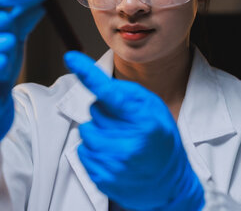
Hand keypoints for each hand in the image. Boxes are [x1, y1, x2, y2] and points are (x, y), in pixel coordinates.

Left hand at [64, 51, 204, 210]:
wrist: (170, 184)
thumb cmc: (161, 138)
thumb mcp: (155, 108)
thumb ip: (129, 93)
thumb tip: (98, 85)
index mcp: (144, 121)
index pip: (109, 93)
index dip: (87, 74)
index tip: (70, 57)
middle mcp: (129, 143)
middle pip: (94, 110)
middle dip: (105, 112)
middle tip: (125, 124)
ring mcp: (114, 164)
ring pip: (86, 130)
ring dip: (97, 131)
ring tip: (119, 140)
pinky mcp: (103, 179)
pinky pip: (82, 151)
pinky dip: (93, 150)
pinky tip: (113, 155)